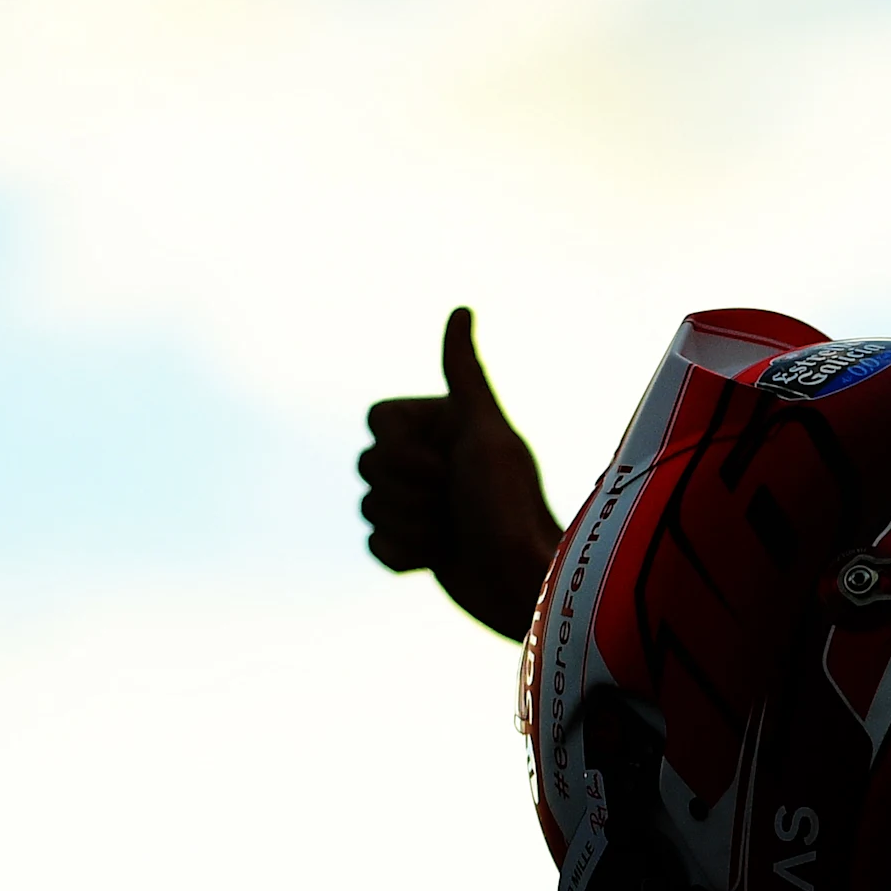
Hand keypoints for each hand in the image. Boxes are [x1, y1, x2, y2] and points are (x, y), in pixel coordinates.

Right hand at [361, 306, 565, 639]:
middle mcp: (427, 461)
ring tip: (453, 533)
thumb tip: (461, 309)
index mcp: (440, 426)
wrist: (524, 581)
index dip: (403, 451)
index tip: (448, 466)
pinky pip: (375, 546)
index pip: (377, 422)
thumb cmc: (513, 504)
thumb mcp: (487, 433)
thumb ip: (465, 376)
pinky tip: (440, 557)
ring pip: (368, 507)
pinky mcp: (412, 547)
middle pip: (367, 465)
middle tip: (454, 504)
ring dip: (412, 525)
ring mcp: (417, 505)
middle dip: (410, 492)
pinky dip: (406, 554)